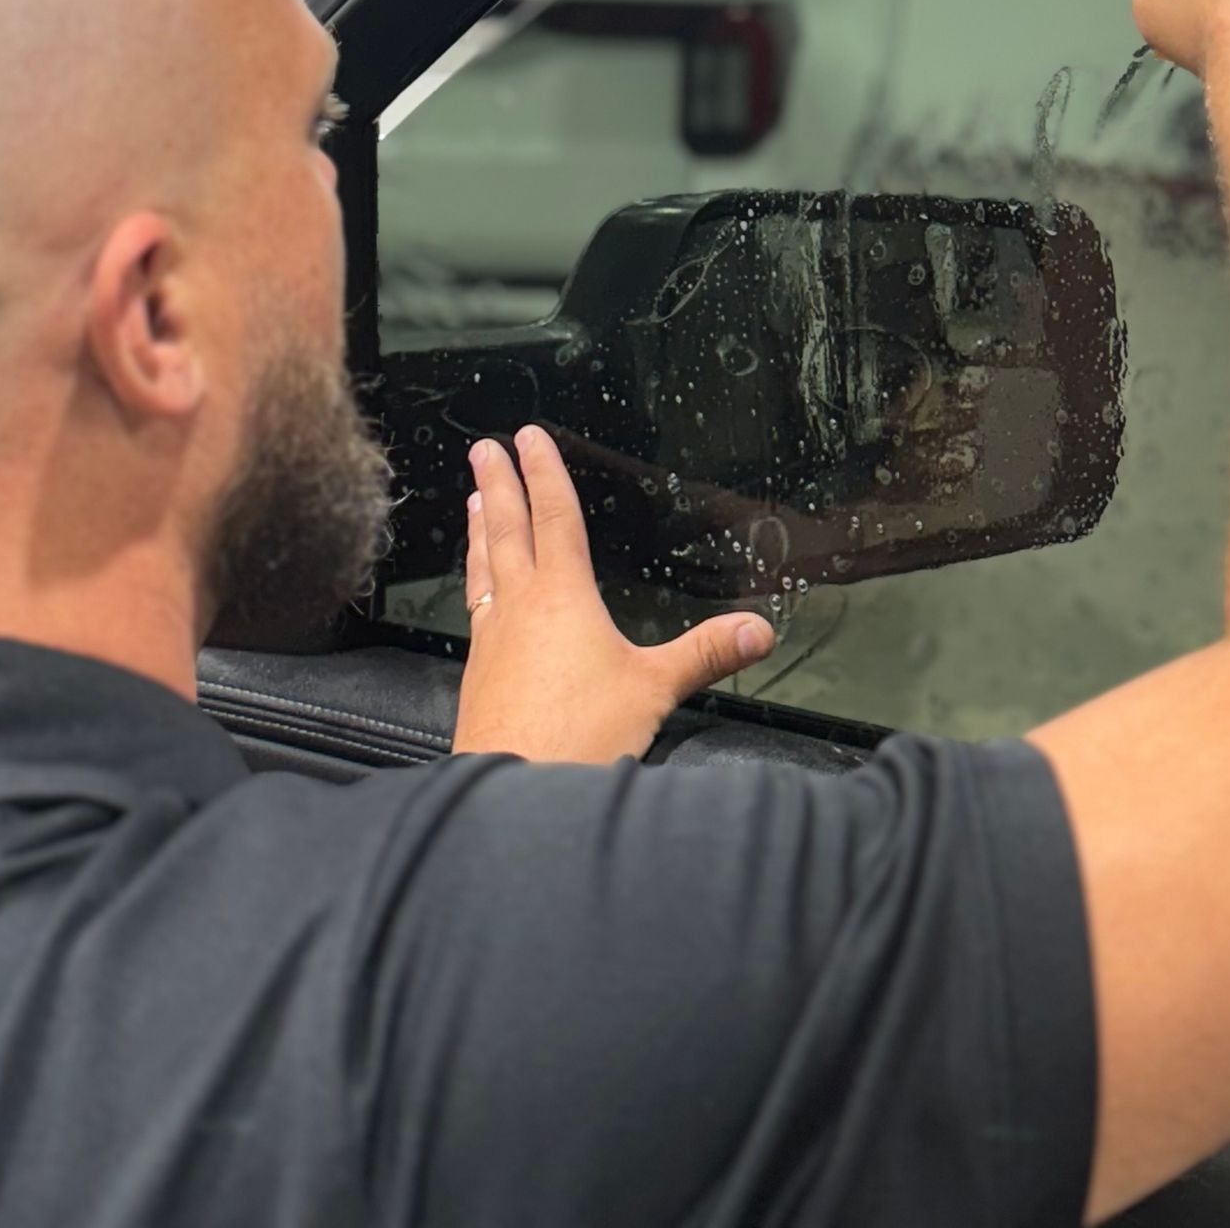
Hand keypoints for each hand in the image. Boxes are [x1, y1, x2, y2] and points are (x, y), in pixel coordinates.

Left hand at [451, 425, 775, 764]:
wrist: (514, 790)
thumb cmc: (578, 739)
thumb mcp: (655, 689)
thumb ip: (707, 653)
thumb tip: (756, 628)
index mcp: (563, 596)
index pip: (555, 517)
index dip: (545, 473)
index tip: (529, 438)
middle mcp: (520, 608)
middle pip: (507, 530)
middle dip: (498, 485)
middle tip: (483, 451)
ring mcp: (492, 640)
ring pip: (484, 566)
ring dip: (479, 529)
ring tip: (473, 503)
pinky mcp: (478, 674)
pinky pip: (475, 607)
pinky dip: (475, 581)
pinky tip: (479, 593)